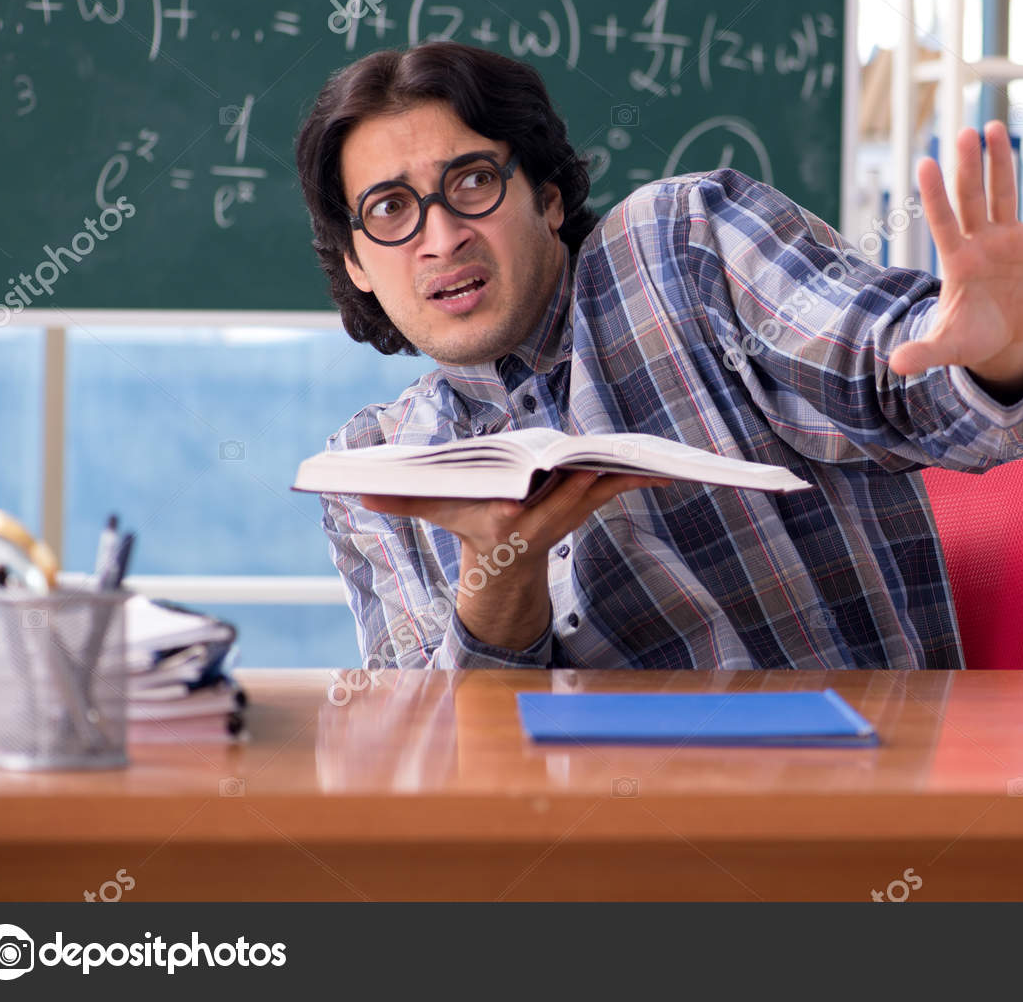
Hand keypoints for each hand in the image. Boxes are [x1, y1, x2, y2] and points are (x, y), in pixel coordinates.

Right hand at [359, 470, 670, 651]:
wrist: (503, 564)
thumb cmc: (467, 524)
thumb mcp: (434, 513)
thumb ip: (400, 502)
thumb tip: (357, 495)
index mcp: (504, 519)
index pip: (519, 504)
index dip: (532, 496)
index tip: (537, 485)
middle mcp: (540, 518)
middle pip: (566, 493)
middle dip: (586, 476)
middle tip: (604, 458)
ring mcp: (566, 513)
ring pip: (598, 490)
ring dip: (625, 476)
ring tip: (653, 460)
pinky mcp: (584, 506)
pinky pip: (615, 489)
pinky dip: (637, 478)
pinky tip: (665, 468)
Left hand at [889, 122, 1022, 395]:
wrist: (1003, 339)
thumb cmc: (971, 339)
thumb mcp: (949, 347)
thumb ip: (924, 352)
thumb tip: (897, 366)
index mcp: (956, 260)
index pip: (942, 221)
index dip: (934, 195)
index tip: (923, 163)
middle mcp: (978, 241)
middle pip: (972, 198)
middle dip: (968, 168)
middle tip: (964, 133)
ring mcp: (1006, 238)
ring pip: (1003, 193)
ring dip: (1000, 162)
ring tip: (992, 127)